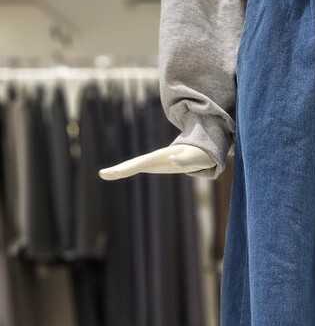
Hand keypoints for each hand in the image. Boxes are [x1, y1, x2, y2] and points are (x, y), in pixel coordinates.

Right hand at [98, 143, 216, 179]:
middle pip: (134, 164)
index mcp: (163, 156)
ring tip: (103, 174)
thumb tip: (173, 161)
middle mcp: (155, 158)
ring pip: (133, 166)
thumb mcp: (197, 157)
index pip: (143, 163)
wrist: (200, 150)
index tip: (117, 173)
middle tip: (102, 174)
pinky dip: (125, 170)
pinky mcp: (155, 166)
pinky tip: (114, 173)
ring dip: (119, 170)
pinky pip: (138, 168)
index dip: (130, 168)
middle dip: (119, 169)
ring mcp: (154, 162)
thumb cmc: (200, 155)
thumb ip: (186, 159)